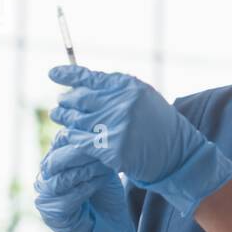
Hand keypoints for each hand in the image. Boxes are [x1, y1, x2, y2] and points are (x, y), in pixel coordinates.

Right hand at [34, 130, 144, 231]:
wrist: (111, 231)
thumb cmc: (107, 198)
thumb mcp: (102, 168)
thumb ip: (93, 151)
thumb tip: (97, 124)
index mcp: (55, 164)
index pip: (60, 144)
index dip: (78, 137)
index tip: (100, 133)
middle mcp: (45, 178)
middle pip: (55, 159)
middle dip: (79, 153)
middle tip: (99, 148)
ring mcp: (45, 197)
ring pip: (58, 178)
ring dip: (82, 170)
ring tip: (102, 166)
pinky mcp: (51, 215)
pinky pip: (63, 199)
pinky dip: (82, 189)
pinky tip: (97, 183)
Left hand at [46, 65, 231, 220]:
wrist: (178, 156)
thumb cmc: (160, 128)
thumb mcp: (144, 100)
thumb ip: (117, 93)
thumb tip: (82, 87)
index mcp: (130, 87)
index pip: (91, 77)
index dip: (68, 75)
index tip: (52, 74)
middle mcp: (122, 104)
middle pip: (80, 99)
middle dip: (66, 102)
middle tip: (59, 105)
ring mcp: (116, 127)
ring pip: (76, 121)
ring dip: (65, 121)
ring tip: (60, 120)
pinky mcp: (111, 149)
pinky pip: (80, 142)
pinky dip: (72, 139)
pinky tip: (69, 138)